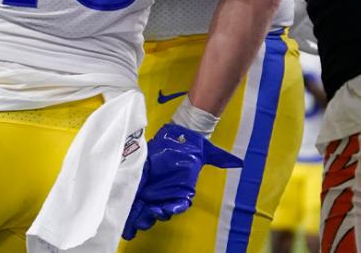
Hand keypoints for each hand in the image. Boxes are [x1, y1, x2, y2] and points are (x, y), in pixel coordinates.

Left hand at [122, 123, 241, 239]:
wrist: (176, 136)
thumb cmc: (190, 147)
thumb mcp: (207, 152)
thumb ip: (221, 159)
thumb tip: (238, 162)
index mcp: (181, 192)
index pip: (176, 206)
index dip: (169, 210)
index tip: (164, 209)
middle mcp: (166, 194)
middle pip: (157, 212)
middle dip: (149, 217)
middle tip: (143, 216)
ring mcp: (152, 191)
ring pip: (143, 210)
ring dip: (136, 218)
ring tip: (128, 225)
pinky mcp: (139, 184)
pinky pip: (133, 201)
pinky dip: (128, 209)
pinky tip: (122, 217)